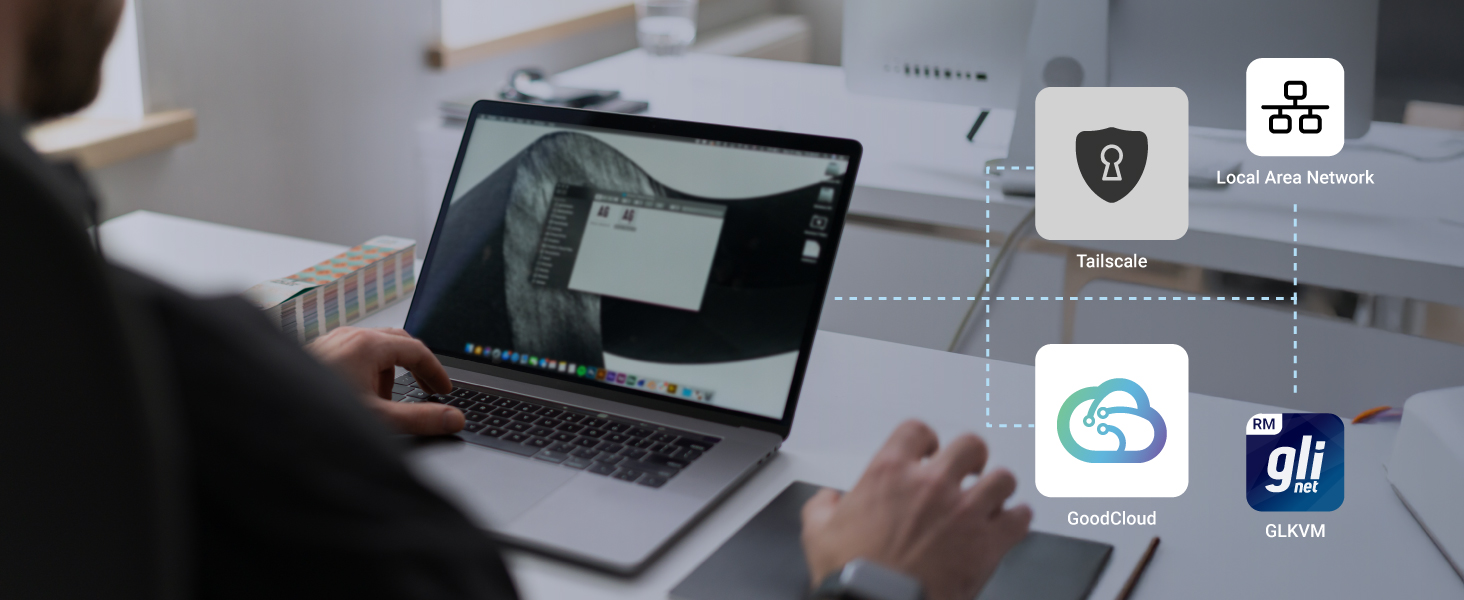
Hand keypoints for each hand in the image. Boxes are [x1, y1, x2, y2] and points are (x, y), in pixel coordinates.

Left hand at [306, 327, 462, 435]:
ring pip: (375, 349)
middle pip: (398, 342)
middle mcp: (350, 337)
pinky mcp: (319, 353)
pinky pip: (354, 355)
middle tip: (427, 390)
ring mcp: (332, 342)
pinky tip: (358, 399)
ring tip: (384, 404)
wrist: (267, 414)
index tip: (445, 391)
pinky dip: (367, 373)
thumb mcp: (378, 419)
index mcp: (368, 345)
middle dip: (415, 367)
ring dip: (389, 373)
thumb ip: (421, 419)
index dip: (436, 371)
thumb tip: (453, 419)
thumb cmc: (315, 415)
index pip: (417, 350)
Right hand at [801, 420, 1031, 599]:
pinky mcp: (987, 544)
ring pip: (1002, 479)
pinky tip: (1009, 523)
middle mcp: (931, 485)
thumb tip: (828, 502)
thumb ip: (822, 508)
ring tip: (990, 496)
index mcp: (889, 474)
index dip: (924, 439)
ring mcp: (964, 512)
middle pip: (970, 446)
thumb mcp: (817, 534)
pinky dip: (1017, 520)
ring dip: (996, 487)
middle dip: (970, 457)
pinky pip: (1019, 519)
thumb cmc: (852, 576)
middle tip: (967, 468)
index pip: (917, 431)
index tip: (926, 450)